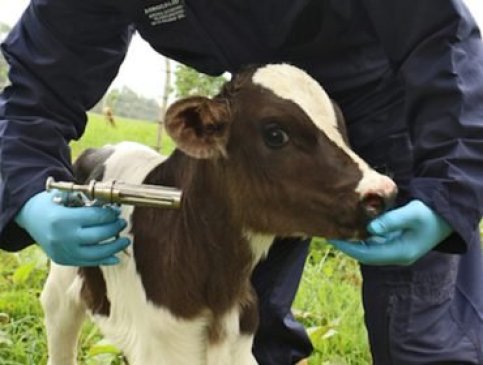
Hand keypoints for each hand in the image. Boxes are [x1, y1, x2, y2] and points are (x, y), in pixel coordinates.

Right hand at [15, 190, 129, 265]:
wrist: (30, 217)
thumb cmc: (51, 203)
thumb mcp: (66, 195)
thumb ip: (88, 201)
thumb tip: (113, 209)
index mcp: (63, 219)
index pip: (95, 218)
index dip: (110, 214)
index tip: (117, 211)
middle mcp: (63, 238)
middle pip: (98, 236)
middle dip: (115, 228)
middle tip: (123, 223)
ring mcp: (63, 252)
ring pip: (96, 253)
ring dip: (115, 247)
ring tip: (126, 240)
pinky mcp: (63, 260)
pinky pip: (88, 262)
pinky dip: (104, 260)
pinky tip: (116, 257)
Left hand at [328, 200, 452, 265]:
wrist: (446, 216)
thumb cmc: (431, 214)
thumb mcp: (412, 214)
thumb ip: (391, 221)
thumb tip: (369, 228)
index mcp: (400, 253)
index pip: (367, 255)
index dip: (348, 248)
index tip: (332, 238)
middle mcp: (395, 254)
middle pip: (365, 253)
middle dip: (347, 244)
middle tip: (328, 231)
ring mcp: (395, 249)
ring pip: (368, 247)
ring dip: (353, 239)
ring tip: (335, 227)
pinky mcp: (394, 241)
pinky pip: (373, 240)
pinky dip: (361, 234)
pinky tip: (351, 224)